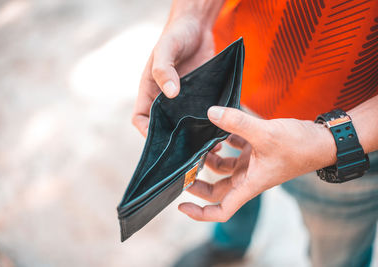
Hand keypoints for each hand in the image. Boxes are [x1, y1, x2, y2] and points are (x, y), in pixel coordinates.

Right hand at [132, 5, 219, 136]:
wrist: (197, 26)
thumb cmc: (176, 35)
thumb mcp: (166, 49)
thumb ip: (164, 70)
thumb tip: (170, 94)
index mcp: (150, 91)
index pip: (141, 119)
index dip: (147, 132)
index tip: (162, 142)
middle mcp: (165, 99)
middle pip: (165, 128)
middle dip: (176, 142)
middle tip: (191, 151)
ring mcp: (183, 100)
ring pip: (185, 125)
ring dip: (195, 137)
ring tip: (210, 146)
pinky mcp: (200, 97)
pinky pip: (202, 116)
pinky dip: (209, 126)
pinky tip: (220, 132)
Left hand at [179, 106, 336, 221]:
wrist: (322, 141)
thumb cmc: (300, 146)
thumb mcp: (266, 134)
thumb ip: (237, 122)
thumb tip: (211, 113)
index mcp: (249, 184)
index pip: (221, 210)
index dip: (200, 213)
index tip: (181, 205)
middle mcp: (248, 178)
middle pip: (216, 188)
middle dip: (198, 179)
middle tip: (184, 166)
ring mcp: (252, 165)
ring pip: (222, 168)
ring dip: (210, 156)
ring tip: (203, 140)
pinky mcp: (256, 151)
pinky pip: (234, 149)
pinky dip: (225, 141)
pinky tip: (220, 126)